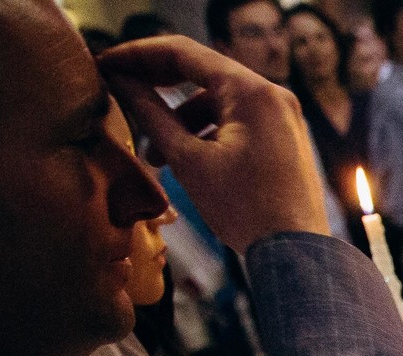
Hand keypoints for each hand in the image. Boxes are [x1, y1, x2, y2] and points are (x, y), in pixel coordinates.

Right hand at [100, 37, 328, 252]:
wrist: (296, 256)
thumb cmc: (245, 211)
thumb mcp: (188, 160)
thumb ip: (151, 114)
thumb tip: (121, 82)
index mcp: (252, 92)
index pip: (183, 52)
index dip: (137, 54)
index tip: (106, 63)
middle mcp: (273, 95)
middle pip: (201, 73)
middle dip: (157, 86)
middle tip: (120, 93)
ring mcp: (283, 116)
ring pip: (218, 101)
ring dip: (181, 120)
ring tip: (154, 155)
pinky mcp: (284, 137)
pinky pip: (237, 121)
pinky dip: (207, 133)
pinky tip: (185, 161)